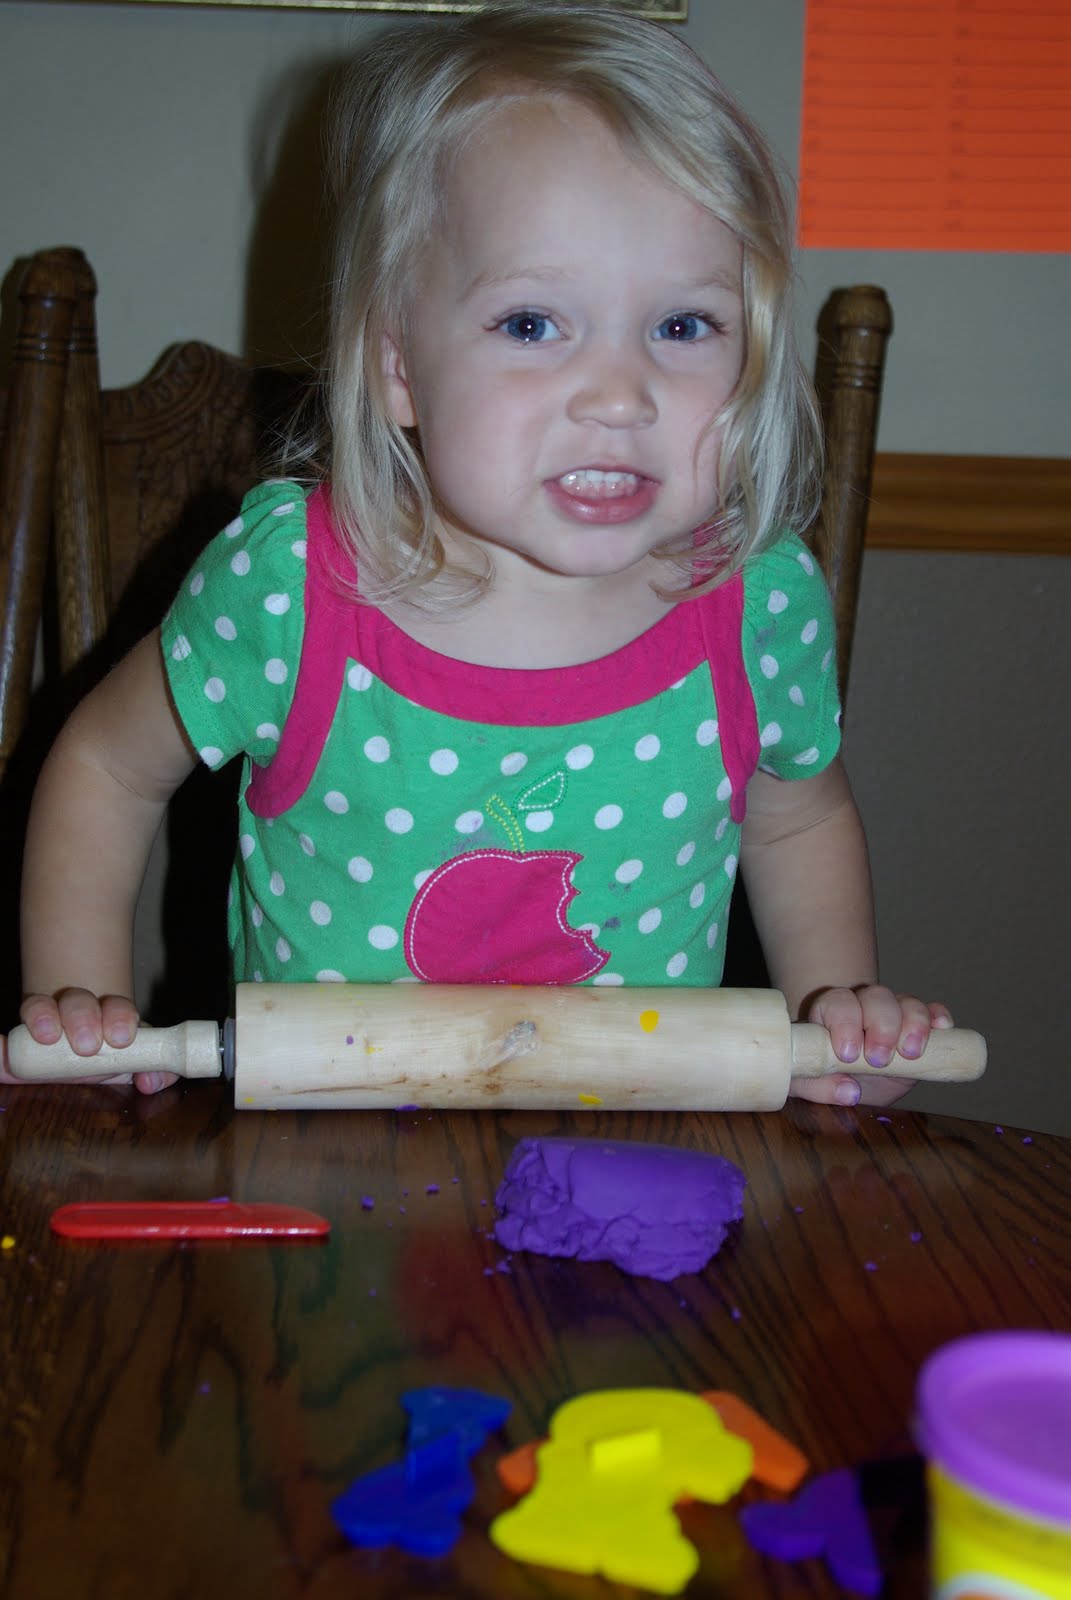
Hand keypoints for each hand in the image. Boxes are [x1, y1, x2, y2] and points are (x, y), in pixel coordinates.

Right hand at [7, 989, 176, 1094]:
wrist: (73, 1053)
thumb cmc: (109, 1059)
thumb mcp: (134, 1065)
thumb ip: (154, 1070)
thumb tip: (152, 1080)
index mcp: (108, 1016)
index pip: (117, 1007)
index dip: (120, 1017)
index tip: (121, 1038)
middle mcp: (75, 1012)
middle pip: (78, 1000)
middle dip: (83, 1017)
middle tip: (87, 1045)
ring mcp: (45, 1020)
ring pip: (40, 1005)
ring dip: (44, 1016)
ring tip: (47, 1035)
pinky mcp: (16, 1039)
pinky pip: (5, 1037)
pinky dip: (0, 1044)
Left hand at [790, 985, 953, 1107]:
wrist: (850, 1078)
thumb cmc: (825, 1074)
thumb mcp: (808, 1082)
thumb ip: (816, 1086)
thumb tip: (848, 1091)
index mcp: (830, 1013)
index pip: (838, 1003)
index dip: (845, 1023)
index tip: (848, 1054)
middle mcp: (863, 1006)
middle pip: (876, 996)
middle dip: (881, 1026)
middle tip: (878, 1059)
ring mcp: (893, 1013)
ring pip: (905, 1001)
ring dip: (912, 1023)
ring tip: (911, 1053)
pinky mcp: (918, 1026)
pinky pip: (931, 1010)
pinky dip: (938, 1015)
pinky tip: (943, 1028)